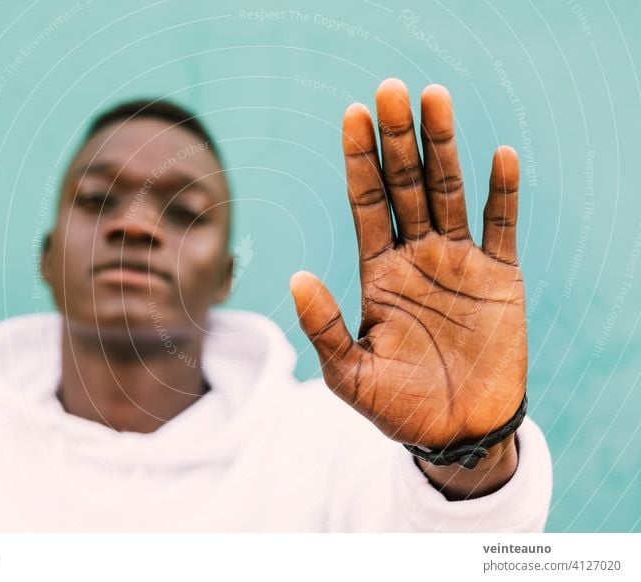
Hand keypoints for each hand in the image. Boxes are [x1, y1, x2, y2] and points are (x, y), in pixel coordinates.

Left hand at [290, 79, 525, 450]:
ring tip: (433, 98)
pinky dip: (502, 193)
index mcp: (379, 273)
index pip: (367, 204)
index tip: (352, 115)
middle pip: (405, 186)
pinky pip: (501, 228)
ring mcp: (458, 264)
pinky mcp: (500, 279)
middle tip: (389, 90)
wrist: (457, 435)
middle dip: (397, 140)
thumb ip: (324, 328)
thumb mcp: (350, 375)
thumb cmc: (399, 409)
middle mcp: (416, 258)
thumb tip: (295, 277)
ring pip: (449, 193)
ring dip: (443, 147)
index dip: (359, 161)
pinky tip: (498, 156)